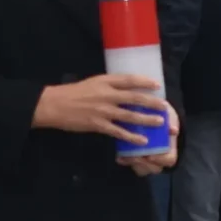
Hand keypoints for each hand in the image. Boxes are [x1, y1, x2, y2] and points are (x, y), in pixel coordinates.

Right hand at [34, 72, 169, 144]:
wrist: (55, 105)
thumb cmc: (73, 93)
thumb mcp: (93, 82)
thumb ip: (109, 85)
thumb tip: (127, 89)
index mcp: (105, 81)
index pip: (129, 79)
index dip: (145, 82)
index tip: (158, 85)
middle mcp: (107, 94)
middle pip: (134, 98)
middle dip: (152, 103)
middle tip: (166, 107)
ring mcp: (103, 110)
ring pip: (130, 115)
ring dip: (147, 119)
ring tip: (161, 123)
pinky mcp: (98, 125)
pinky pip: (119, 132)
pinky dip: (132, 137)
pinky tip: (143, 141)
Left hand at [122, 104, 178, 175]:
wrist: (154, 111)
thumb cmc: (163, 115)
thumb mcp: (169, 116)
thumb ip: (171, 123)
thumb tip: (173, 130)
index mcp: (170, 148)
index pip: (169, 160)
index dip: (161, 160)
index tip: (150, 156)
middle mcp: (160, 157)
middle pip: (154, 168)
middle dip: (144, 164)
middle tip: (134, 157)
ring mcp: (147, 159)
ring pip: (142, 169)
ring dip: (134, 164)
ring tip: (126, 157)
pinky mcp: (136, 156)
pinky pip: (131, 164)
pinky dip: (125, 161)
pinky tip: (119, 156)